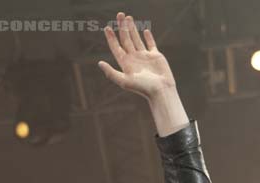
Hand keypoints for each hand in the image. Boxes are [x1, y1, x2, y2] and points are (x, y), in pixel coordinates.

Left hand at [99, 12, 188, 136]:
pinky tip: (145, 31)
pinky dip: (148, 37)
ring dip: (132, 29)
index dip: (111, 38)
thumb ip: (111, 73)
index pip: (116, 48)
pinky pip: (151, 44)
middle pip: (126, 40)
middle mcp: (134, 59)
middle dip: (122, 27)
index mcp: (126, 64)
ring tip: (128, 17)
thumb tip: (99, 63)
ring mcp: (144, 57)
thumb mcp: (124, 81)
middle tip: (120, 14)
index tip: (107, 28)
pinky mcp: (155, 56)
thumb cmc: (142, 88)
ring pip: (136, 39)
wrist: (160, 90)